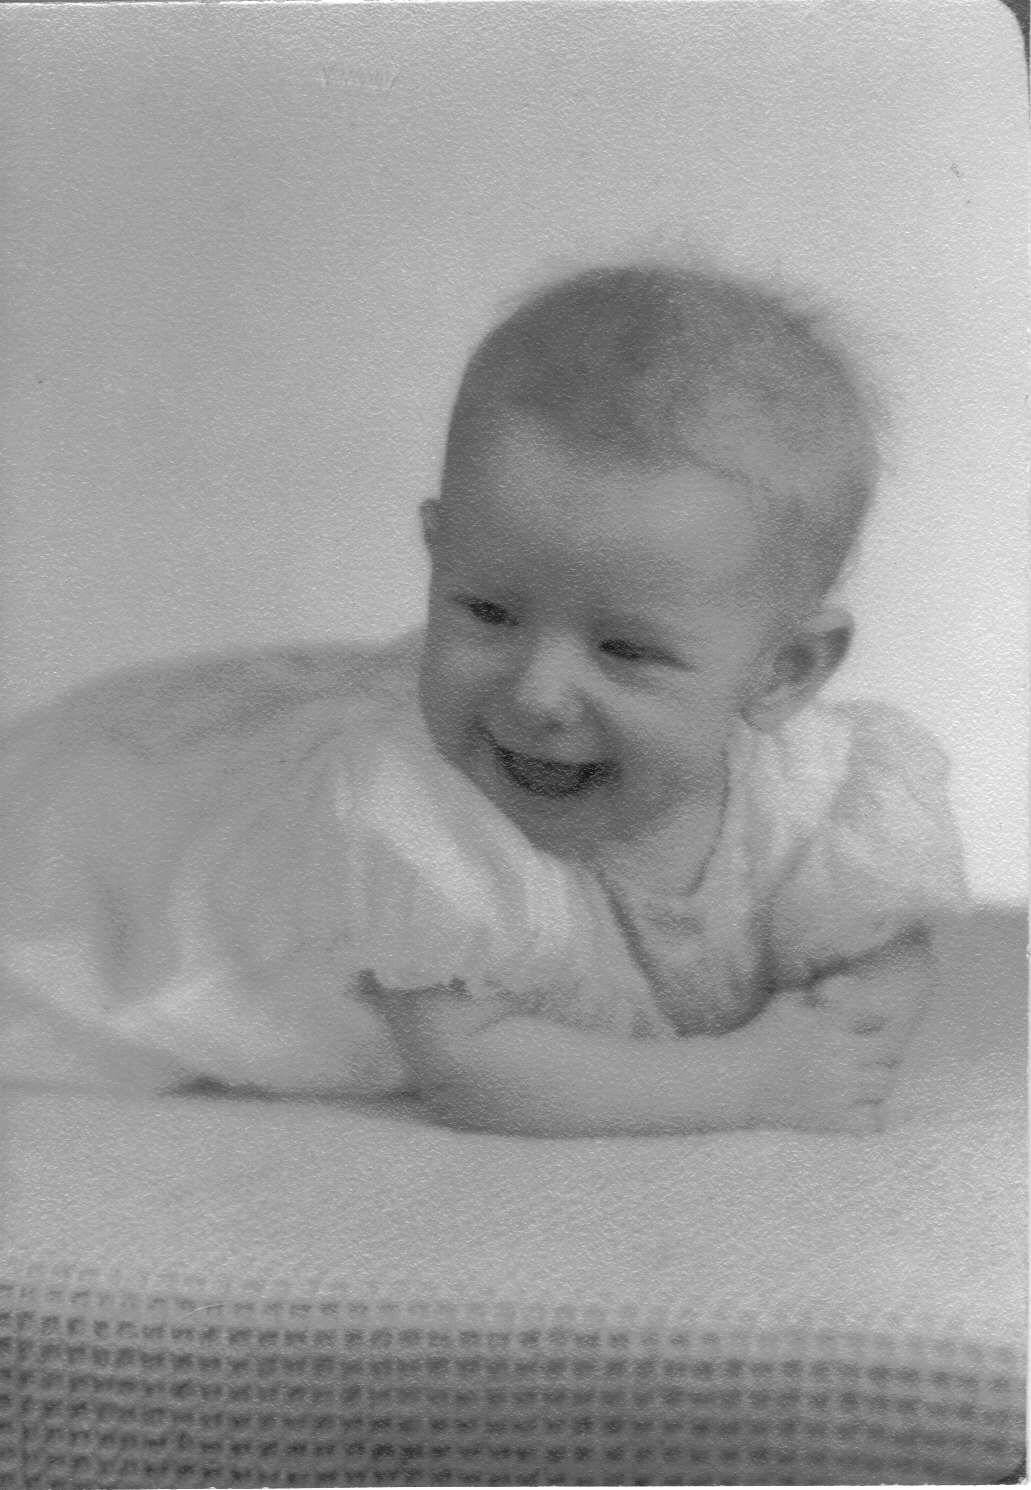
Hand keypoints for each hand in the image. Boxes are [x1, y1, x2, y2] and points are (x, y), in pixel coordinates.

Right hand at [742, 982, 903, 1134]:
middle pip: (891, 1051)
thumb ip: (822, 988)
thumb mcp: (788, 1001)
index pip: (880, 1017)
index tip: (868, 1026)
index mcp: (829, 1024)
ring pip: (885, 1084)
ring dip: (877, 1079)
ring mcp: (839, 1090)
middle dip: (883, 1050)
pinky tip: (858, 1107)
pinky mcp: (834, 1120)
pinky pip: (873, 1120)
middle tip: (870, 1054)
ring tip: (862, 1078)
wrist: (736, 1080)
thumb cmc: (761, 1036)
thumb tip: (854, 982)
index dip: (877, 1020)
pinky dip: (872, 1115)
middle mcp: (839, 1055)